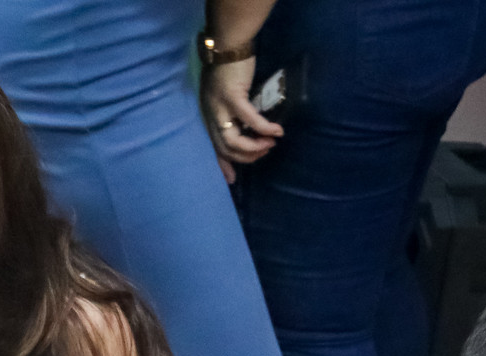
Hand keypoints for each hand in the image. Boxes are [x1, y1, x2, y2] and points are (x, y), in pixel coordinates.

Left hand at [200, 60, 281, 181]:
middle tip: (265, 153)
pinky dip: (264, 128)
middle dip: (247, 156)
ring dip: (254, 146)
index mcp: (208, 115)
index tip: (232, 180)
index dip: (222, 165)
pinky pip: (249, 120)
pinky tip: (277, 132)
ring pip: (234, 140)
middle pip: (225, 148)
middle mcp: (210, 114)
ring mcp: (219, 107)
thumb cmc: (229, 68)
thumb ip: (231, 112)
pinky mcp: (232, 97)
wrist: (228, 44)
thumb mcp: (225, 95)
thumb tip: (246, 127)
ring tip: (271, 144)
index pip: (213, 147)